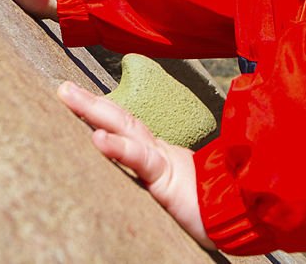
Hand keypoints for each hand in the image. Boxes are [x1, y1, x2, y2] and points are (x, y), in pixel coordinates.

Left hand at [57, 81, 214, 249]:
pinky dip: (118, 148)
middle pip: (121, 120)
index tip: (75, 98)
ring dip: (95, 111)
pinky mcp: (167, 178)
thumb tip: (136, 175)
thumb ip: (157, 178)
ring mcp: (163, 161)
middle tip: (63, 88)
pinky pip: (140, 160)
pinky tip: (98, 138)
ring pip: (126, 130)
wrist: (241, 216)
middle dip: (90, 103)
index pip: (126, 127)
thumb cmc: (209, 208)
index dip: (102, 111)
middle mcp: (159, 152)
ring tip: (69, 96)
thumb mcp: (175, 190)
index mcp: (159, 155)